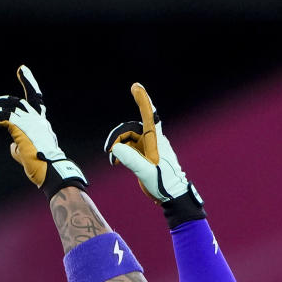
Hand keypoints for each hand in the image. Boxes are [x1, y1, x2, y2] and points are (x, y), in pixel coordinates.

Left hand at [0, 65, 86, 198]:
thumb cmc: (42, 169)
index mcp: (41, 124)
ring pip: (7, 107)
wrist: (51, 173)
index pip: (35, 99)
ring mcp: (31, 121)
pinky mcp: (21, 126)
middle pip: (15, 101)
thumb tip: (12, 144)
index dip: (29, 83)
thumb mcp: (30, 153)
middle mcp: (37, 119)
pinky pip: (1, 117)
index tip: (22, 69)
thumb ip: (20, 144)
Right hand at [103, 83, 201, 205]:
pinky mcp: (147, 154)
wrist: (172, 195)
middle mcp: (153, 139)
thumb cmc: (164, 184)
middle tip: (108, 151)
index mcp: (156, 140)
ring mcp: (150, 146)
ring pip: (129, 138)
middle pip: (131, 129)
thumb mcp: (145, 172)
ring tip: (114, 161)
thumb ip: (131, 160)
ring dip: (118, 146)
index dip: (143, 100)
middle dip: (118, 136)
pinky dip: (122, 151)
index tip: (135, 86)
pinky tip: (117, 162)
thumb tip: (115, 147)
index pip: (149, 115)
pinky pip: (131, 146)